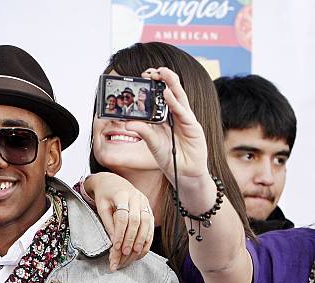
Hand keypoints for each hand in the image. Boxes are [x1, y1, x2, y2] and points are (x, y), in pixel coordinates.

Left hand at [84, 172, 153, 270]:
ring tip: (135, 251)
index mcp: (122, 194)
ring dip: (142, 238)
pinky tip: (143, 245)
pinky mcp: (148, 207)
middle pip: (137, 220)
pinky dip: (148, 236)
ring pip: (147, 222)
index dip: (119, 233)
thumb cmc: (105, 195)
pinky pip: (151, 223)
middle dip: (131, 238)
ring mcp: (144, 202)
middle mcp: (136, 197)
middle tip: (125, 252)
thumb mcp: (101, 207)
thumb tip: (113, 241)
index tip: (115, 247)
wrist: (112, 182)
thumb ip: (108, 222)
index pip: (123, 216)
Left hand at [125, 67, 209, 190]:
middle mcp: (175, 115)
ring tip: (162, 73)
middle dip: (161, 79)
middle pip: (169, 92)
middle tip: (151, 70)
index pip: (158, 98)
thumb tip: (127, 124)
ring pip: (178, 97)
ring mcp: (185, 119)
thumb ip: (143, 132)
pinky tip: (167, 94)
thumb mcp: (152, 144)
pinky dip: (175, 103)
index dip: (151, 87)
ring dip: (170, 84)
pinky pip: (183, 112)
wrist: (185, 173)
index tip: (141, 77)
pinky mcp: (193, 126)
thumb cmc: (170, 158)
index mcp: (165, 118)